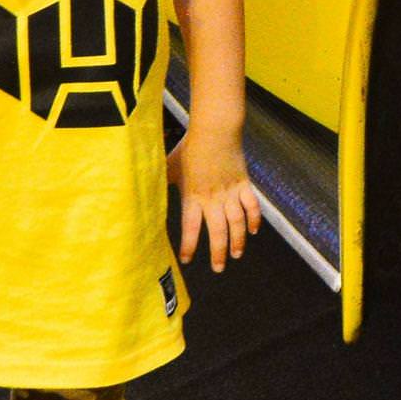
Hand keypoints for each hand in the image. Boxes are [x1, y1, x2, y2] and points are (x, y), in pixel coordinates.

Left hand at [170, 127, 259, 273]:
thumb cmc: (190, 147)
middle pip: (218, 232)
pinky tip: (254, 231)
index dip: (189, 246)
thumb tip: (145, 189)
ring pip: (237, 223)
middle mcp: (213, 198)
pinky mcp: (244, 184)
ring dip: (238, 241)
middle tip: (219, 268)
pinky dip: (255, 219)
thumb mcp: (171, 166)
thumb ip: (163, 180)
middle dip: (219, 253)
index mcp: (193, 196)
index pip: (191, 227)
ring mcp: (231, 192)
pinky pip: (252, 206)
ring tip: (237, 254)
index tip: (187, 260)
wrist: (215, 131)